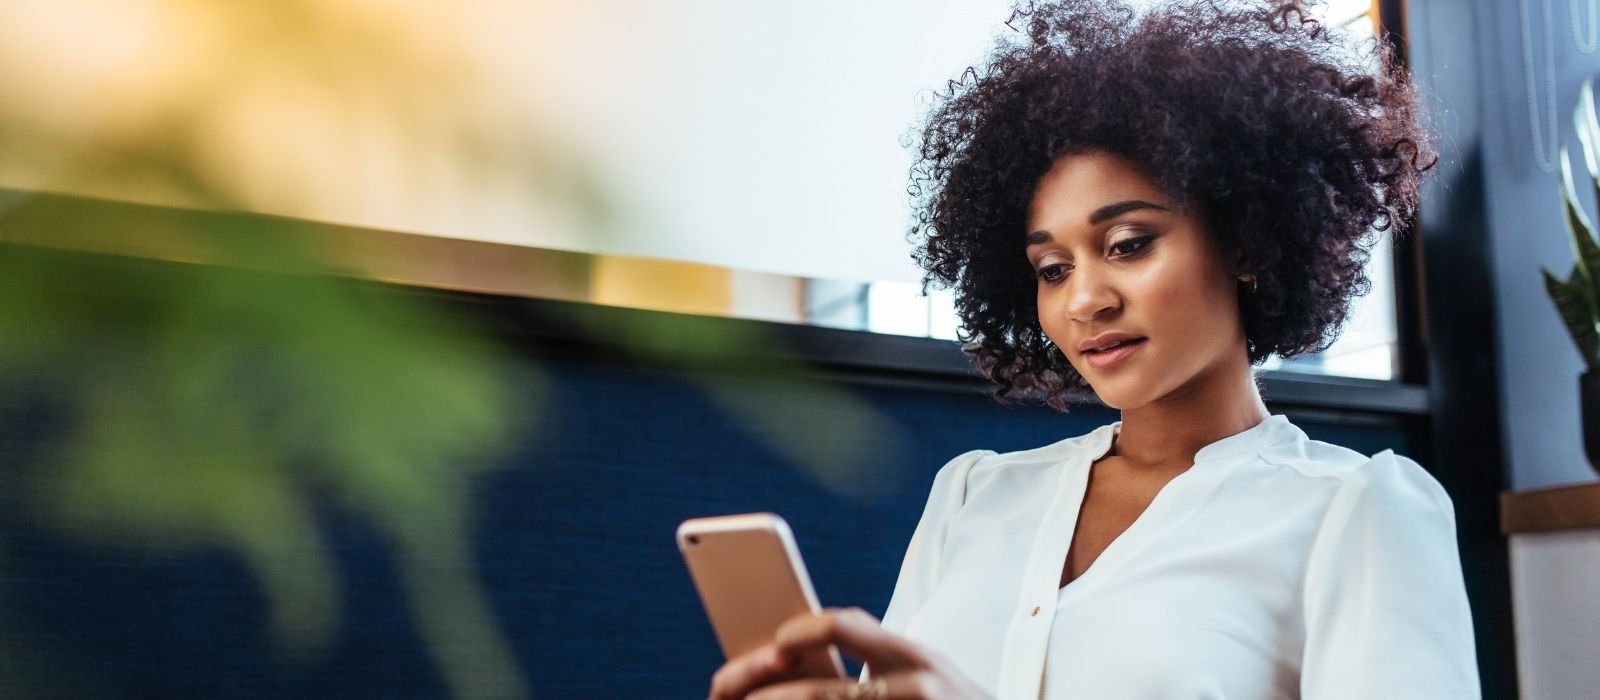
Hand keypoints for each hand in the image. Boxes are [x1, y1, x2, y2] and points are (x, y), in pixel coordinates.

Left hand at [706, 607, 992, 699]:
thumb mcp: (926, 677)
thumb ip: (878, 665)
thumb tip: (791, 655)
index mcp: (916, 658)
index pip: (850, 627)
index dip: (807, 630)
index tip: (775, 640)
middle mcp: (918, 687)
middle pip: (825, 692)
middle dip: (768, 695)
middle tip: (731, 694)